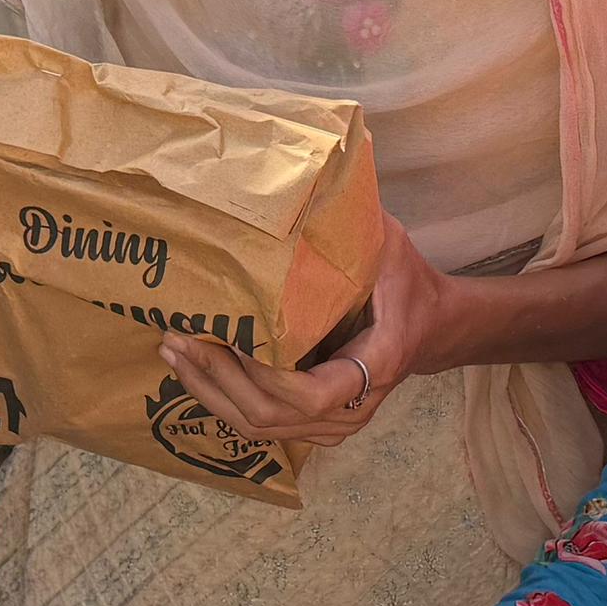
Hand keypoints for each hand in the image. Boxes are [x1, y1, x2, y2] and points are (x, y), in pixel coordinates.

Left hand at [159, 213, 456, 450]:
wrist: (432, 327)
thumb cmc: (407, 281)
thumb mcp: (389, 245)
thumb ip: (351, 224)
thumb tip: (308, 177)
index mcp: (374, 364)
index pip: (309, 394)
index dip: (262, 376)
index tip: (227, 336)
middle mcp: (352, 408)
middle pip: (271, 417)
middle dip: (217, 380)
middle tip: (178, 340)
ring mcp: (334, 425)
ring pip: (260, 428)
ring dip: (211, 393)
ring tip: (174, 354)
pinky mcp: (316, 425)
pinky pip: (262, 426)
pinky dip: (224, 400)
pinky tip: (195, 370)